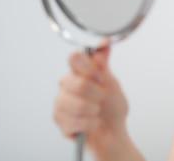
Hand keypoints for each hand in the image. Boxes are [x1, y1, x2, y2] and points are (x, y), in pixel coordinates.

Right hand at [53, 40, 129, 156]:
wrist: (113, 132)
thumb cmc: (112, 107)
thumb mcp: (112, 82)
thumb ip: (103, 63)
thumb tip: (104, 42)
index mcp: (77, 72)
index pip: (74, 57)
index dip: (91, 69)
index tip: (103, 78)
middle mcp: (65, 86)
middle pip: (77, 83)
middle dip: (97, 93)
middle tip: (102, 98)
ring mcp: (60, 104)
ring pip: (77, 104)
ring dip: (94, 110)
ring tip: (97, 111)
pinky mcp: (60, 122)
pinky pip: (76, 121)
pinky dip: (90, 124)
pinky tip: (92, 123)